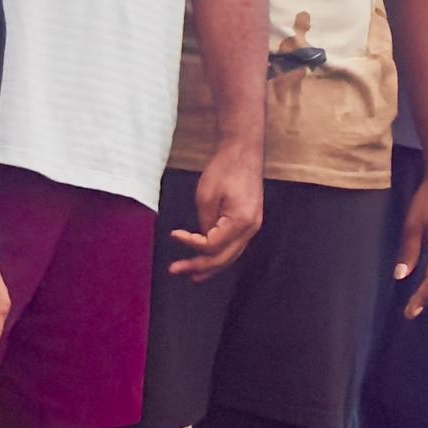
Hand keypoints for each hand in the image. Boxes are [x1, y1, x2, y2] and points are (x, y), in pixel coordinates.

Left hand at [170, 141, 263, 278]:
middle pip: (224, 258)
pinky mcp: (250, 221)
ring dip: (211, 266)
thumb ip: (204, 222)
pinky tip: (208, 259)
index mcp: (241, 221)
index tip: (174, 235)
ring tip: (193, 276)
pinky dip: (220, 255)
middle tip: (176, 270)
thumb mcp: (206, 195)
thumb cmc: (225, 168)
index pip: (212, 245)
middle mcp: (251, 228)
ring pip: (231, 255)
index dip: (191, 244)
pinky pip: (234, 245)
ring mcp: (253, 225)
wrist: (243, 151)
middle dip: (200, 267)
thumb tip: (202, 239)